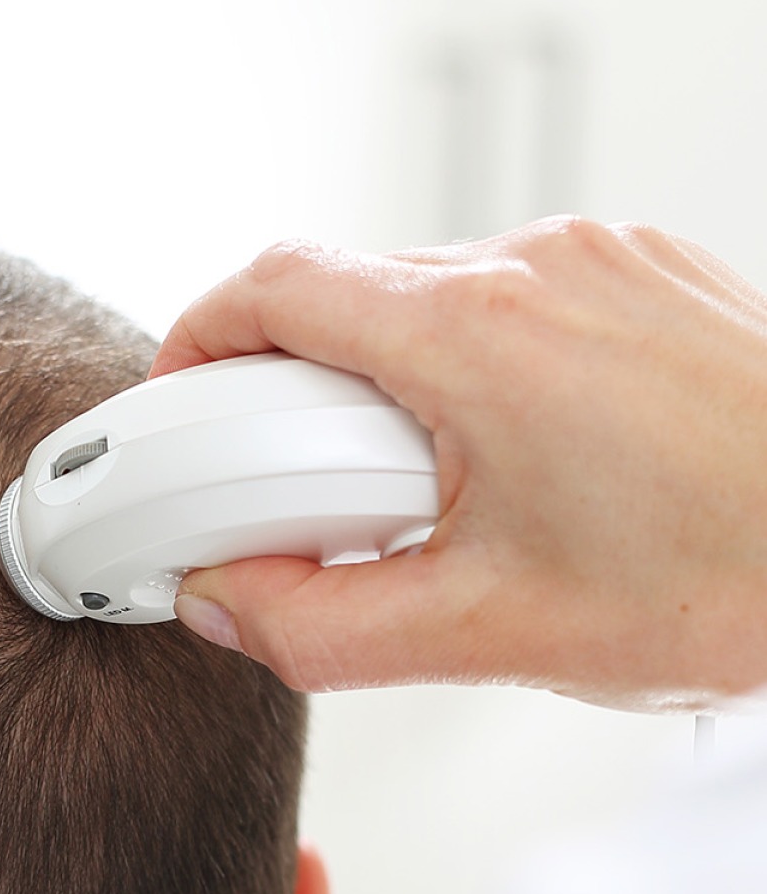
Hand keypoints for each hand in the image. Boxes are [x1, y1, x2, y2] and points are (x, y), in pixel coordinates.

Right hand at [158, 217, 766, 709]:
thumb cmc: (737, 578)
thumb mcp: (487, 633)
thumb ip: (315, 628)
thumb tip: (225, 603)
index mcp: (476, 336)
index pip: (272, 289)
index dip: (198, 346)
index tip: (182, 411)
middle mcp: (535, 267)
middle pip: (341, 295)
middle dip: (292, 394)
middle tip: (304, 495)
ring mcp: (598, 260)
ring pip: (421, 298)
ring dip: (382, 387)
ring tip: (424, 493)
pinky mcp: (641, 275)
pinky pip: (503, 300)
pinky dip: (462, 371)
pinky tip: (506, 464)